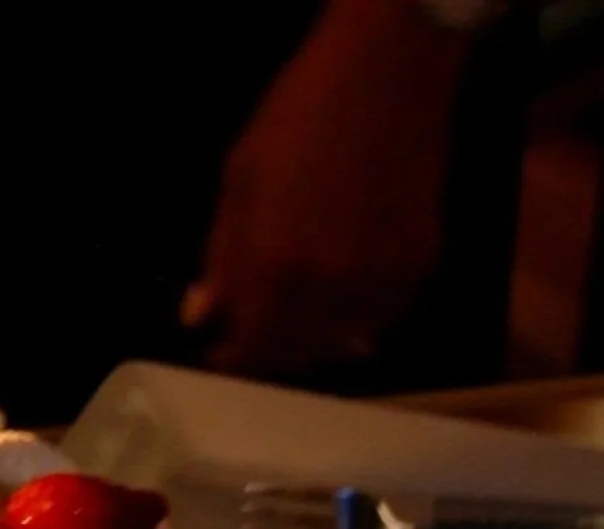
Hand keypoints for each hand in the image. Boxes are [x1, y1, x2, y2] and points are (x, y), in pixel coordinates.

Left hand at [187, 1, 471, 378]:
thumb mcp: (238, 186)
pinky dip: (358, 317)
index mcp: (272, 268)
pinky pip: (382, 315)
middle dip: (271, 353)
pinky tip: (342, 292)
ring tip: (299, 312)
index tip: (221, 354)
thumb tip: (200, 318)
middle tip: (257, 333)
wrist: (386, 75)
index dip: (233, 360)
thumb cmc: (299, 120)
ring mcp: (380, 280)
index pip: (250, 350)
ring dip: (316, 339)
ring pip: (342, 342)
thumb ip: (220, 261)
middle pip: (296, 356)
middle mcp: (328, 288)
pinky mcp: (421, 265)